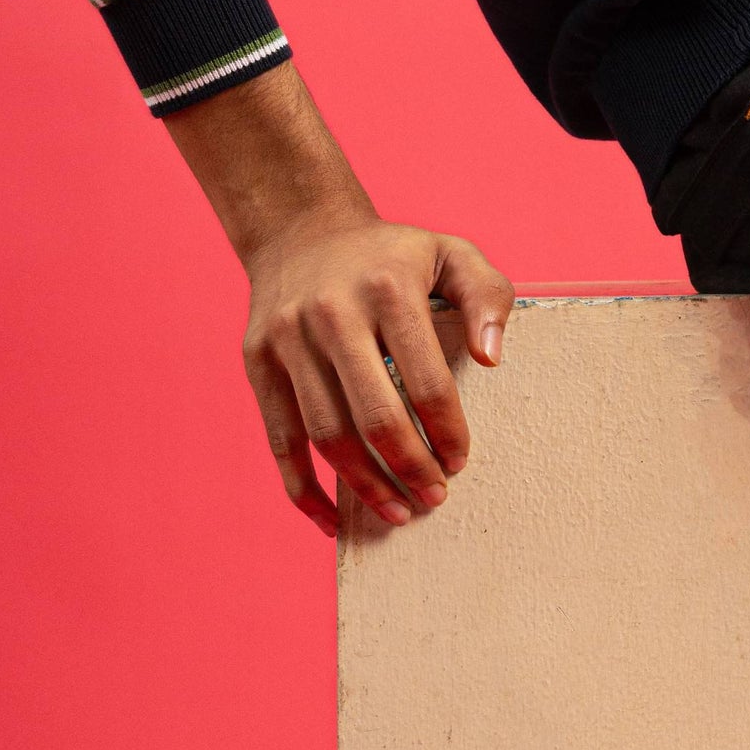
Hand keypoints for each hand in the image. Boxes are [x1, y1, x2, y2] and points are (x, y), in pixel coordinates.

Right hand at [241, 205, 514, 537]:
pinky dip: (303, 488)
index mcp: (388, 288)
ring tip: (398, 511)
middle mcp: (332, 312)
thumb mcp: (450, 253)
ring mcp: (288, 338)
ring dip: (365, 486)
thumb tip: (491, 358)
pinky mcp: (257, 361)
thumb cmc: (390, 255)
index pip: (426, 380)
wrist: (300, 229)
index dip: (446, 431)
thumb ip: (486, 295)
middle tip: (435, 498)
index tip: (460, 460)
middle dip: (411, 468)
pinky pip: (280, 439)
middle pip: (375, 416)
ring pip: (327, 435)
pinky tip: (330, 519)